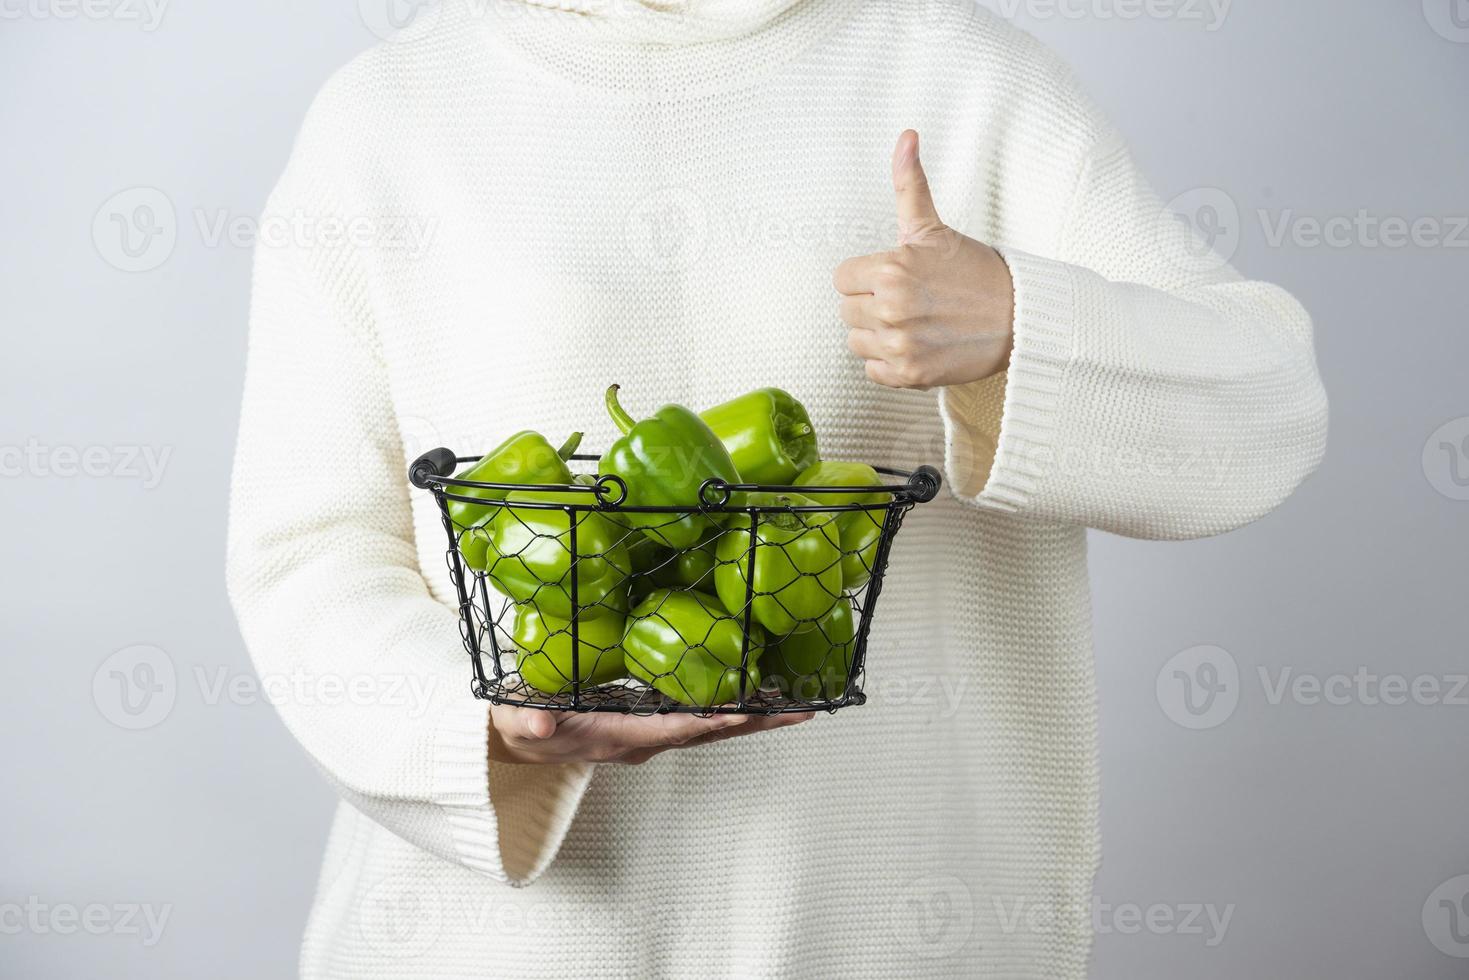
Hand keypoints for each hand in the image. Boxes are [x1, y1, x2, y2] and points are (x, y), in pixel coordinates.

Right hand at [488, 703, 814, 765]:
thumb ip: (529, 722)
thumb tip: (541, 727)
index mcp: (616, 736)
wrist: (523, 740)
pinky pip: (703, 715)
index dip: (708, 721)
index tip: (743, 713)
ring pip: (713, 726)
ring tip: (798, 700)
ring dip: (755, 716)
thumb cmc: (523, 724)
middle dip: (756, 722)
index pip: (671, 728)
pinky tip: (761, 692)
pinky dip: (735, 706)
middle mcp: (644, 740)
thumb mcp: (519, 721)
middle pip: (710, 732)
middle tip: (803, 710)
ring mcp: (652, 733)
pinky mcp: (654, 721)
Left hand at [834, 130, 1015, 389]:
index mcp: (890, 270)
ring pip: (857, 341)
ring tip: (913, 324)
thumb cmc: (975, 271)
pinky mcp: (910, 375)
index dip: (866, 277)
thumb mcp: (935, 228)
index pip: (842, 279)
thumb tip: (906, 135)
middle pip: (847, 310)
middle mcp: (890, 309)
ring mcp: (899, 345)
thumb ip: (909, 185)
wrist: (1020, 318)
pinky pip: (872, 371)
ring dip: (878, 335)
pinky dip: (890, 364)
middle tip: (910, 301)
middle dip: (872, 305)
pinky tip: (917, 346)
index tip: (894, 279)